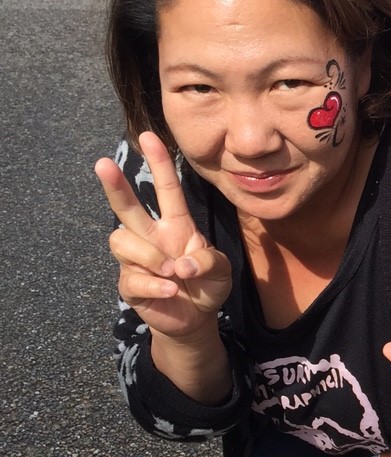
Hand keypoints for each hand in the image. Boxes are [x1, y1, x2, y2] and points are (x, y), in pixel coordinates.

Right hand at [95, 132, 231, 338]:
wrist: (196, 320)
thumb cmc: (208, 286)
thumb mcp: (221, 270)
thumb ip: (208, 261)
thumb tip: (180, 263)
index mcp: (176, 226)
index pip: (166, 189)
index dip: (159, 163)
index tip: (148, 136)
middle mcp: (152, 237)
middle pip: (127, 206)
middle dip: (115, 185)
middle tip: (103, 164)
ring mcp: (138, 260)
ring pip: (122, 240)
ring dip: (150, 256)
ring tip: (173, 273)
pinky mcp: (130, 284)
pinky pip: (132, 276)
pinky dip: (154, 284)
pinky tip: (171, 290)